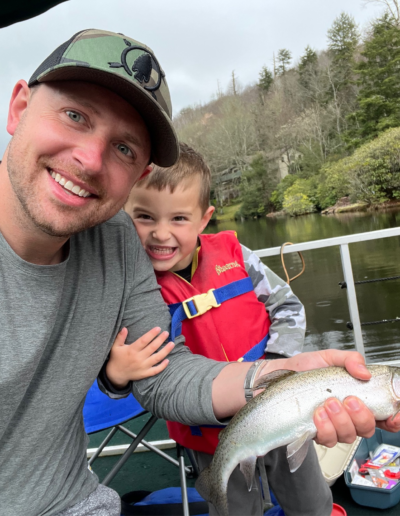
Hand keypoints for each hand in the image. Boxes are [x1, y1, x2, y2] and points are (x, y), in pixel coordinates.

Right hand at [106, 327, 173, 387]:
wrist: (116, 374)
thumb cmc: (116, 358)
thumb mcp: (115, 347)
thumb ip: (120, 337)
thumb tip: (125, 328)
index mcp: (132, 350)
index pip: (144, 340)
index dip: (152, 334)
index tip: (158, 328)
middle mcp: (138, 358)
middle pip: (152, 348)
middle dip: (161, 339)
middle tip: (166, 333)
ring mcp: (143, 367)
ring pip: (157, 358)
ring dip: (165, 351)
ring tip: (172, 344)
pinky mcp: (145, 373)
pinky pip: (156, 370)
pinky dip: (162, 366)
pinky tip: (168, 360)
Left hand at [284, 349, 399, 446]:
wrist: (277, 375)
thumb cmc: (305, 368)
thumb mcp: (329, 357)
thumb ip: (350, 359)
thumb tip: (365, 372)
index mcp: (358, 398)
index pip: (385, 415)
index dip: (394, 419)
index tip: (394, 416)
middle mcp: (348, 416)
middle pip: (368, 429)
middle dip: (362, 416)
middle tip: (349, 399)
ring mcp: (332, 426)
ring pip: (348, 436)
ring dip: (341, 421)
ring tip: (329, 403)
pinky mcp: (316, 433)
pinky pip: (328, 440)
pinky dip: (325, 427)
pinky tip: (318, 414)